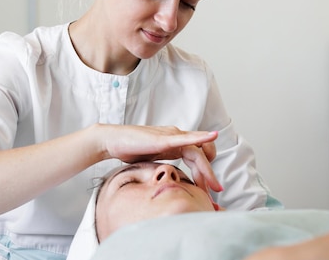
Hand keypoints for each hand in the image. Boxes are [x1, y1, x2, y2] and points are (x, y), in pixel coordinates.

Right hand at [99, 124, 221, 191]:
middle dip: (209, 175)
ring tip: (213, 187)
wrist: (113, 142)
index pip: (197, 157)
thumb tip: (171, 184)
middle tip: (215, 192)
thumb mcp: (153, 163)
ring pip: (197, 153)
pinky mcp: (164, 138)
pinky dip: (201, 138)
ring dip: (207, 170)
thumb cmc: (130, 151)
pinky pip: (186, 140)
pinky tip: (212, 136)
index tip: (207, 190)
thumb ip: (164, 167)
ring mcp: (171, 136)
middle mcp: (176, 137)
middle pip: (201, 156)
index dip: (204, 172)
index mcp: (174, 144)